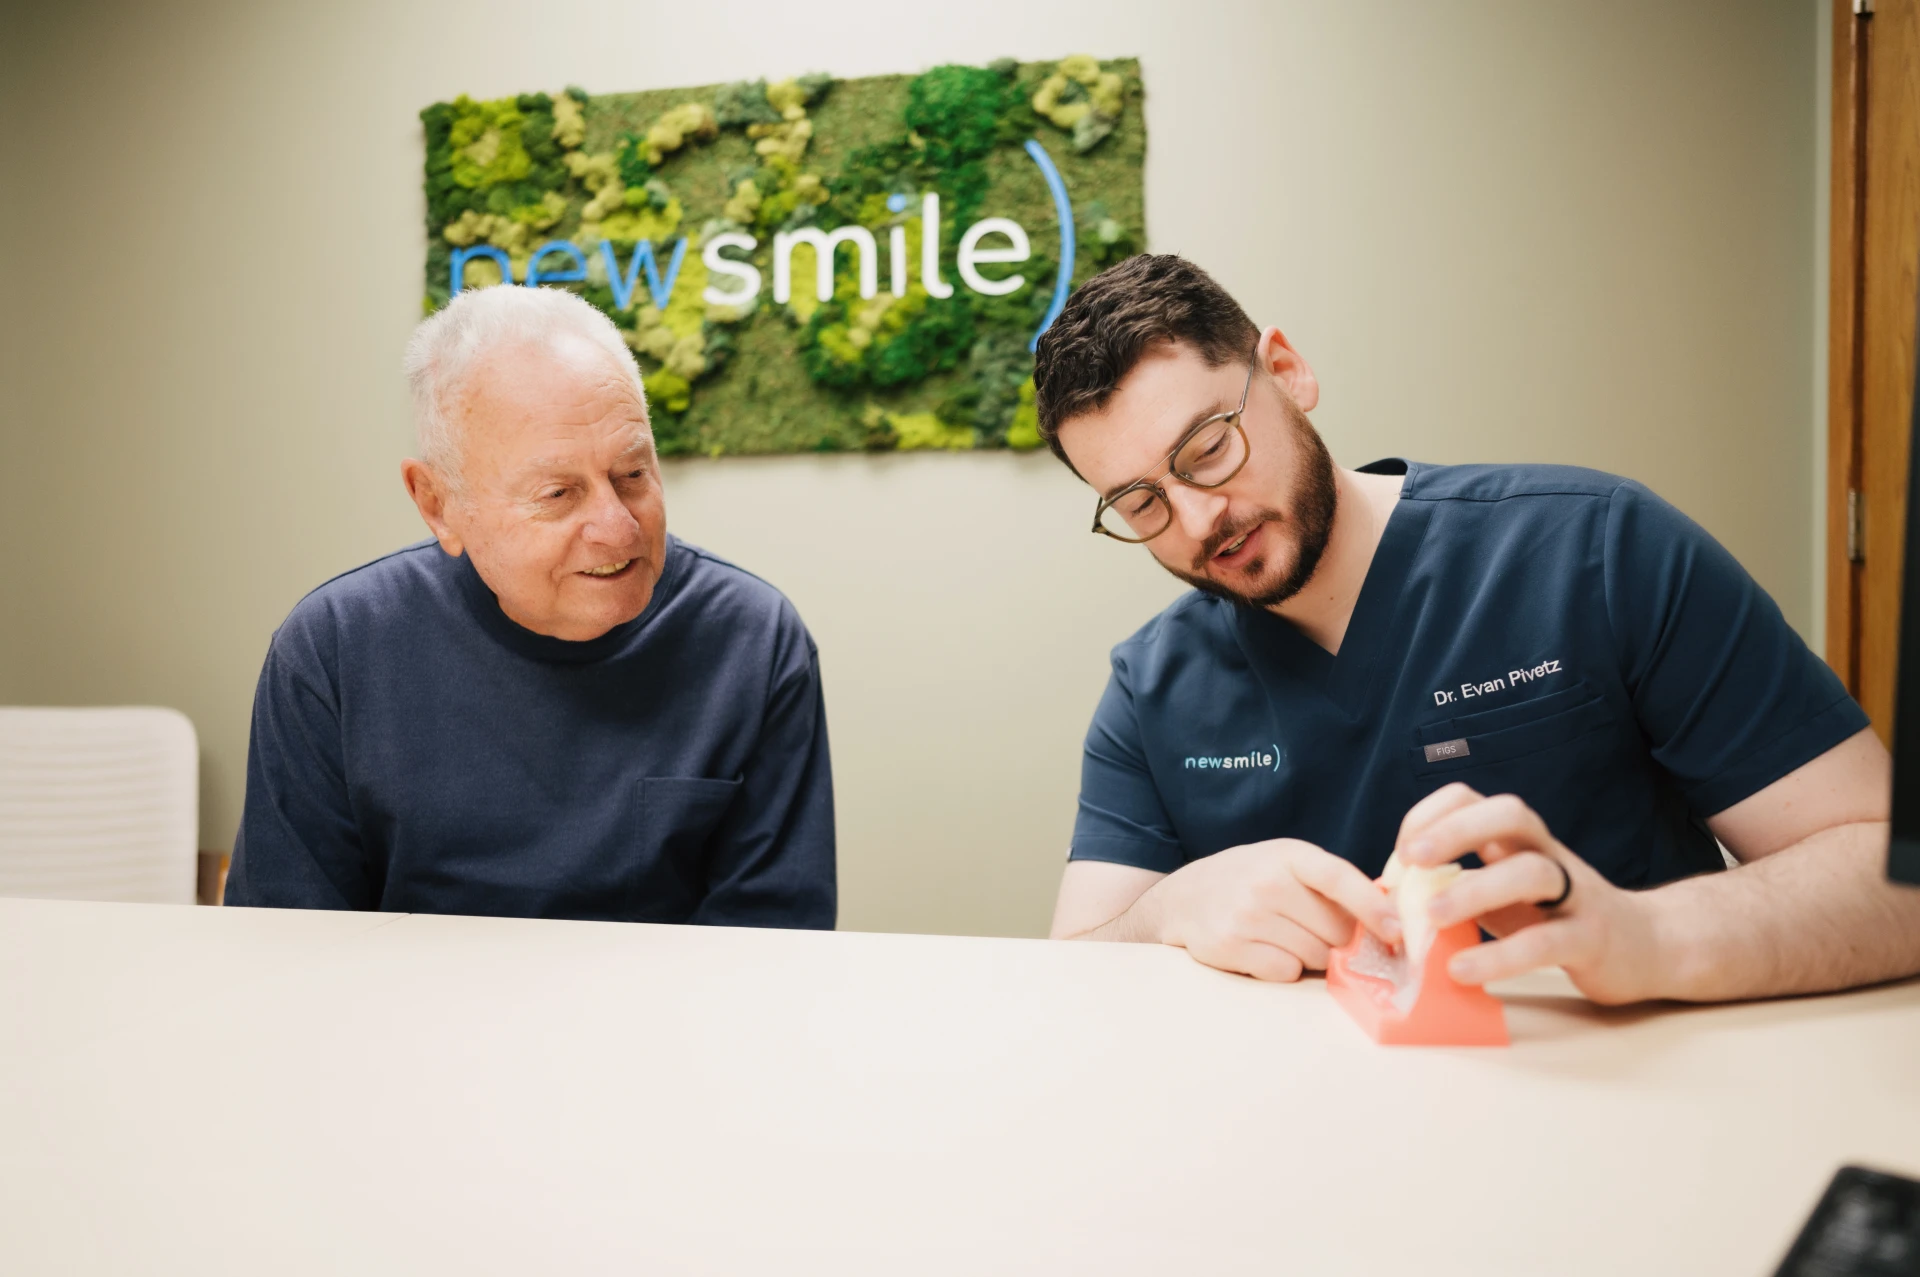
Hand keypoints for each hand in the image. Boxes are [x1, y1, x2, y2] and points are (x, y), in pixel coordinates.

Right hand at [1142, 839, 1402, 982]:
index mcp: (1287, 855)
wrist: (1182, 899)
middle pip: (1337, 931)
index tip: (1397, 930)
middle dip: (1342, 941)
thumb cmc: (1247, 880)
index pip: (1339, 878)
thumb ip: (1329, 883)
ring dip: (1314, 957)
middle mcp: (1267, 882)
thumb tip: (1390, 913)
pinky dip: (1283, 968)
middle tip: (1323, 934)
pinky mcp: (1231, 946)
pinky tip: (1265, 950)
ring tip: (1287, 938)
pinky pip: (1285, 972)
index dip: (1373, 906)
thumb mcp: (1285, 863)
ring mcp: (1247, 915)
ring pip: (1315, 956)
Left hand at [1395, 784, 1664, 1004]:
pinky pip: (1547, 942)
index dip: (1434, 814)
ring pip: (1532, 872)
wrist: (1646, 947)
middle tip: (1411, 859)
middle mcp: (1548, 854)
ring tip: (1431, 917)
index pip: (1475, 799)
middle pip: (1512, 814)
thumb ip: (1457, 886)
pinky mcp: (1592, 939)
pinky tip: (1463, 970)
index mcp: (1519, 841)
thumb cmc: (1555, 918)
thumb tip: (1387, 896)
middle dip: (1457, 829)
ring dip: (1476, 889)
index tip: (1401, 852)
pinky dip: (1501, 956)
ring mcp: (1576, 893)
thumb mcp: (1503, 895)